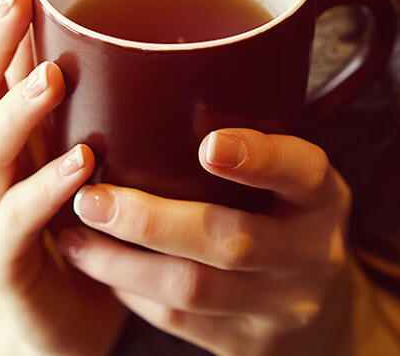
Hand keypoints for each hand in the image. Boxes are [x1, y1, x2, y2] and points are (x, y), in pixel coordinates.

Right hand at [0, 0, 125, 355]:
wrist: (74, 321)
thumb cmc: (90, 225)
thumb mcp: (95, 153)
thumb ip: (106, 102)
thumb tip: (156, 35)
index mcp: (8, 129)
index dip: (3, 0)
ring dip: (17, 111)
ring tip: (51, 78)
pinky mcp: (4, 262)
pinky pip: (16, 223)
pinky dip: (45, 191)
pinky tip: (80, 168)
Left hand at [57, 128, 351, 355]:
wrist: (326, 323)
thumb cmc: (288, 222)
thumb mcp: (293, 180)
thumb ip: (252, 138)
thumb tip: (150, 71)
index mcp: (321, 198)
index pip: (302, 172)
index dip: (259, 158)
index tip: (209, 144)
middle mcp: (310, 254)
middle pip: (230, 240)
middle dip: (151, 220)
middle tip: (92, 196)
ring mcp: (279, 308)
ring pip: (192, 289)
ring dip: (121, 262)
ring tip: (74, 233)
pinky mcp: (245, 346)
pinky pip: (177, 320)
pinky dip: (129, 290)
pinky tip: (97, 264)